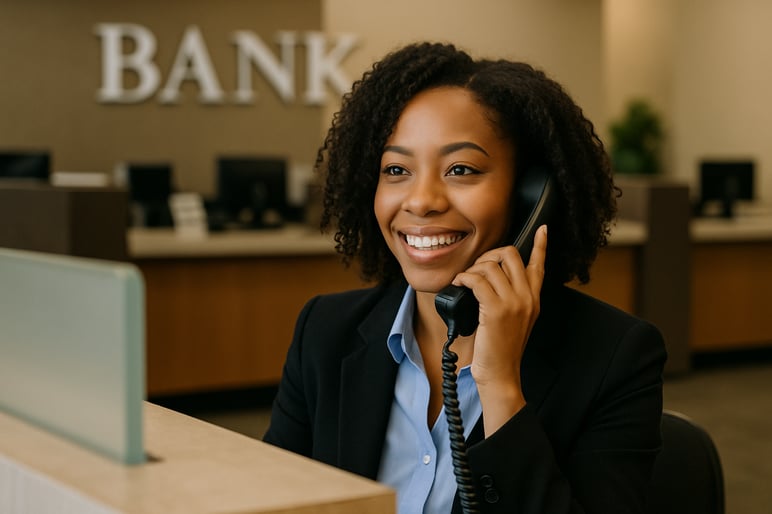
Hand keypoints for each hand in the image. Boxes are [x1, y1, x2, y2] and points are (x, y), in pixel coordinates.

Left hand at [451, 225, 547, 433]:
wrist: (501, 375)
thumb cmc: (500, 350)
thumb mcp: (514, 321)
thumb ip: (510, 299)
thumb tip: (489, 278)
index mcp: (533, 299)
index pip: (539, 265)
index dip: (540, 245)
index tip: (542, 229)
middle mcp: (527, 297)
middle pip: (510, 255)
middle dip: (489, 255)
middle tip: (476, 269)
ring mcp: (514, 303)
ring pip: (490, 265)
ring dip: (472, 269)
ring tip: (465, 281)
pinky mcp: (496, 310)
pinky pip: (478, 280)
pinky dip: (464, 278)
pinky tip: (459, 284)